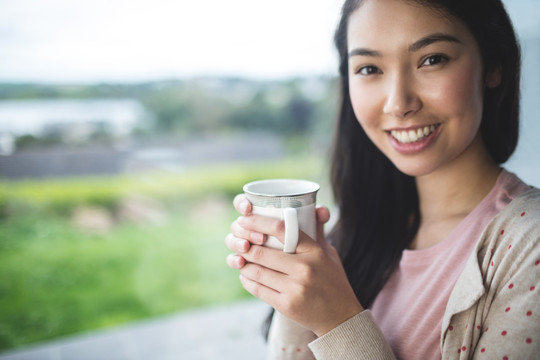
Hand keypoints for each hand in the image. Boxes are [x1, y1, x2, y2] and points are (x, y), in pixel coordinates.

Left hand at [224, 194, 363, 335]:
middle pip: (262, 252)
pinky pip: (258, 289)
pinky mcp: (287, 305)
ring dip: (244, 264)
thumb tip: (315, 208)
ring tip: (240, 259)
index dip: (257, 222)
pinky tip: (245, 276)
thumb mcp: (329, 253)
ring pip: (257, 271)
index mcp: (314, 251)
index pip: (280, 229)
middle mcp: (304, 268)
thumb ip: (317, 232)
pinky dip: (247, 281)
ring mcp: (295, 288)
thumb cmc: (333, 280)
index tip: (245, 219)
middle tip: (239, 242)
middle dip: (245, 246)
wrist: (341, 316)